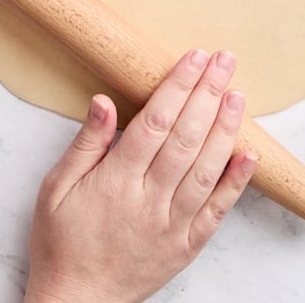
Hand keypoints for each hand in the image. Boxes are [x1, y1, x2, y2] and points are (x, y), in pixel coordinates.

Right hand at [25, 50, 257, 302]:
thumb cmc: (62, 243)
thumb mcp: (55, 189)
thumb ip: (85, 144)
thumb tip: (103, 101)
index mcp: (116, 181)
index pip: (154, 122)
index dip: (177, 86)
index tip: (194, 58)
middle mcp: (148, 201)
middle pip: (185, 138)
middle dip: (207, 94)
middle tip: (225, 61)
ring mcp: (172, 225)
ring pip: (206, 170)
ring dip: (225, 129)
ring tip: (237, 96)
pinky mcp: (187, 246)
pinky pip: (216, 211)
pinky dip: (236, 183)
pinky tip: (249, 155)